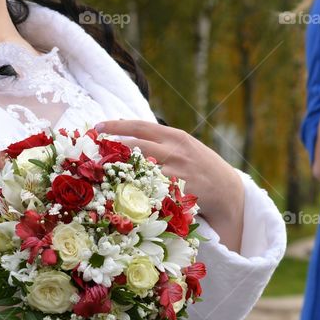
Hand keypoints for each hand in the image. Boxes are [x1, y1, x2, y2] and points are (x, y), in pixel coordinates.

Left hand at [95, 120, 243, 227]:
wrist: (227, 189)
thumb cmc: (199, 167)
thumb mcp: (183, 147)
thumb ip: (160, 141)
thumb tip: (128, 136)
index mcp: (174, 136)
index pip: (140, 126)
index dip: (116, 125)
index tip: (97, 126)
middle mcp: (175, 150)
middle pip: (137, 145)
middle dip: (112, 147)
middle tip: (92, 151)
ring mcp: (178, 171)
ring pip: (143, 168)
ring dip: (121, 170)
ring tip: (101, 172)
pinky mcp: (181, 190)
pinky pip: (154, 190)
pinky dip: (137, 191)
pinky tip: (122, 194)